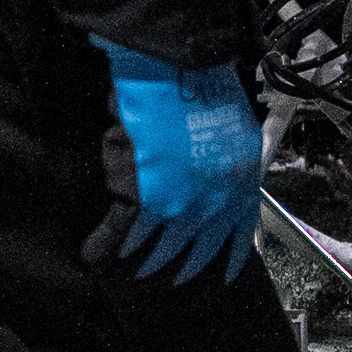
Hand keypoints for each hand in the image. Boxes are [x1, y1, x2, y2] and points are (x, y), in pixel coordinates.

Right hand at [90, 42, 268, 281]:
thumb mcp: (237, 132)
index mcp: (241, 185)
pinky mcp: (146, 197)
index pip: (239, 236)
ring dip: (154, 262)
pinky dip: (120, 244)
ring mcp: (180, 204)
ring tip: (143, 271)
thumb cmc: (208, 92)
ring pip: (167, 247)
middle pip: (200, 249)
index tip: (223, 275)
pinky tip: (111, 254)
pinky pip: (133, 231)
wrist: (176, 72)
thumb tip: (220, 183)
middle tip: (177, 279)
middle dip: (188, 267)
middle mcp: (215, 203)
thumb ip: (230, 166)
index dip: (230, 258)